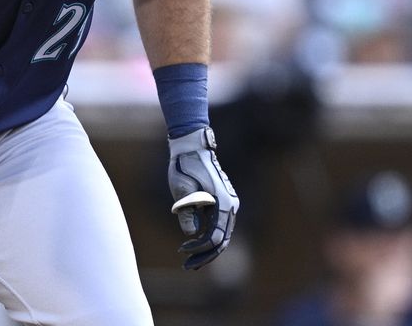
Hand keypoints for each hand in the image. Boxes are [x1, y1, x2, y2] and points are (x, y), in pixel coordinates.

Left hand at [167, 126, 238, 269]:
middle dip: (205, 255)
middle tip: (187, 265)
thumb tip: (192, 235)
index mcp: (223, 203)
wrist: (192, 146)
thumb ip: (188, 213)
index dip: (199, 248)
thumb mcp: (182, 190)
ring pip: (221, 235)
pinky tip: (194, 243)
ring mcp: (228, 204)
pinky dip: (208, 237)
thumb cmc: (186, 165)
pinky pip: (218, 226)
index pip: (215, 237)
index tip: (182, 249)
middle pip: (222, 240)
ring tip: (190, 259)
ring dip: (207, 249)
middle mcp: (230, 205)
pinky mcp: (221, 202)